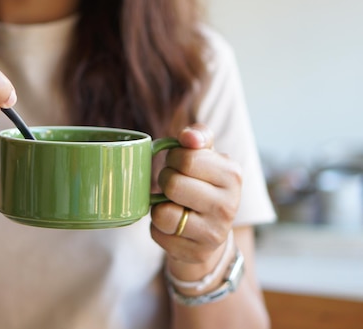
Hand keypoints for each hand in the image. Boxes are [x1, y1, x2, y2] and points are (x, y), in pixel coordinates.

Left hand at [150, 124, 241, 280]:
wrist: (211, 230)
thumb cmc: (203, 183)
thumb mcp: (205, 155)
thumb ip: (198, 135)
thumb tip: (189, 136)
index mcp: (232, 175)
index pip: (186, 158)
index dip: (173, 159)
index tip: (179, 164)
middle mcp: (228, 206)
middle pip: (172, 184)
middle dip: (165, 180)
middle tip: (173, 185)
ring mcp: (214, 233)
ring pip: (162, 213)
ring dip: (158, 206)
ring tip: (172, 204)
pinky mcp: (196, 253)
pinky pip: (157, 233)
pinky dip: (157, 227)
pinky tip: (172, 225)